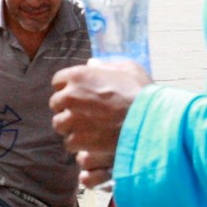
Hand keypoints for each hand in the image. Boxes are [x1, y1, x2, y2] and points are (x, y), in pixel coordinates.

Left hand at [50, 59, 150, 188]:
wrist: (151, 122)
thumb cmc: (142, 94)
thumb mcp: (128, 69)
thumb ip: (106, 65)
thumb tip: (91, 63)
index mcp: (78, 75)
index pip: (58, 81)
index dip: (68, 88)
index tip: (79, 95)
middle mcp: (70, 96)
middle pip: (56, 104)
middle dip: (68, 108)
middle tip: (85, 113)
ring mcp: (72, 119)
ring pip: (60, 124)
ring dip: (71, 127)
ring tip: (90, 128)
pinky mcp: (77, 139)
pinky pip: (69, 142)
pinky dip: (79, 143)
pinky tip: (94, 140)